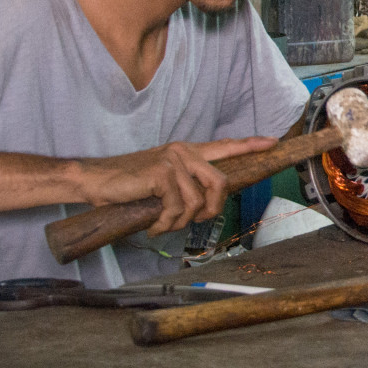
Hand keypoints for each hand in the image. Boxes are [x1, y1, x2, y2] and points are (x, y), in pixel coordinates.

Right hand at [72, 138, 279, 235]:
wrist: (96, 181)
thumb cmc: (129, 186)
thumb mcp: (162, 184)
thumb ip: (186, 188)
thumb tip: (206, 206)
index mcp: (186, 152)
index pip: (223, 147)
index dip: (249, 146)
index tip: (272, 142)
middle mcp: (183, 152)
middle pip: (220, 183)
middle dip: (211, 209)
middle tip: (192, 221)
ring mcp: (173, 160)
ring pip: (197, 202)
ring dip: (180, 222)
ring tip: (162, 223)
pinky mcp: (162, 173)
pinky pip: (178, 208)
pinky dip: (165, 223)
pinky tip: (153, 225)